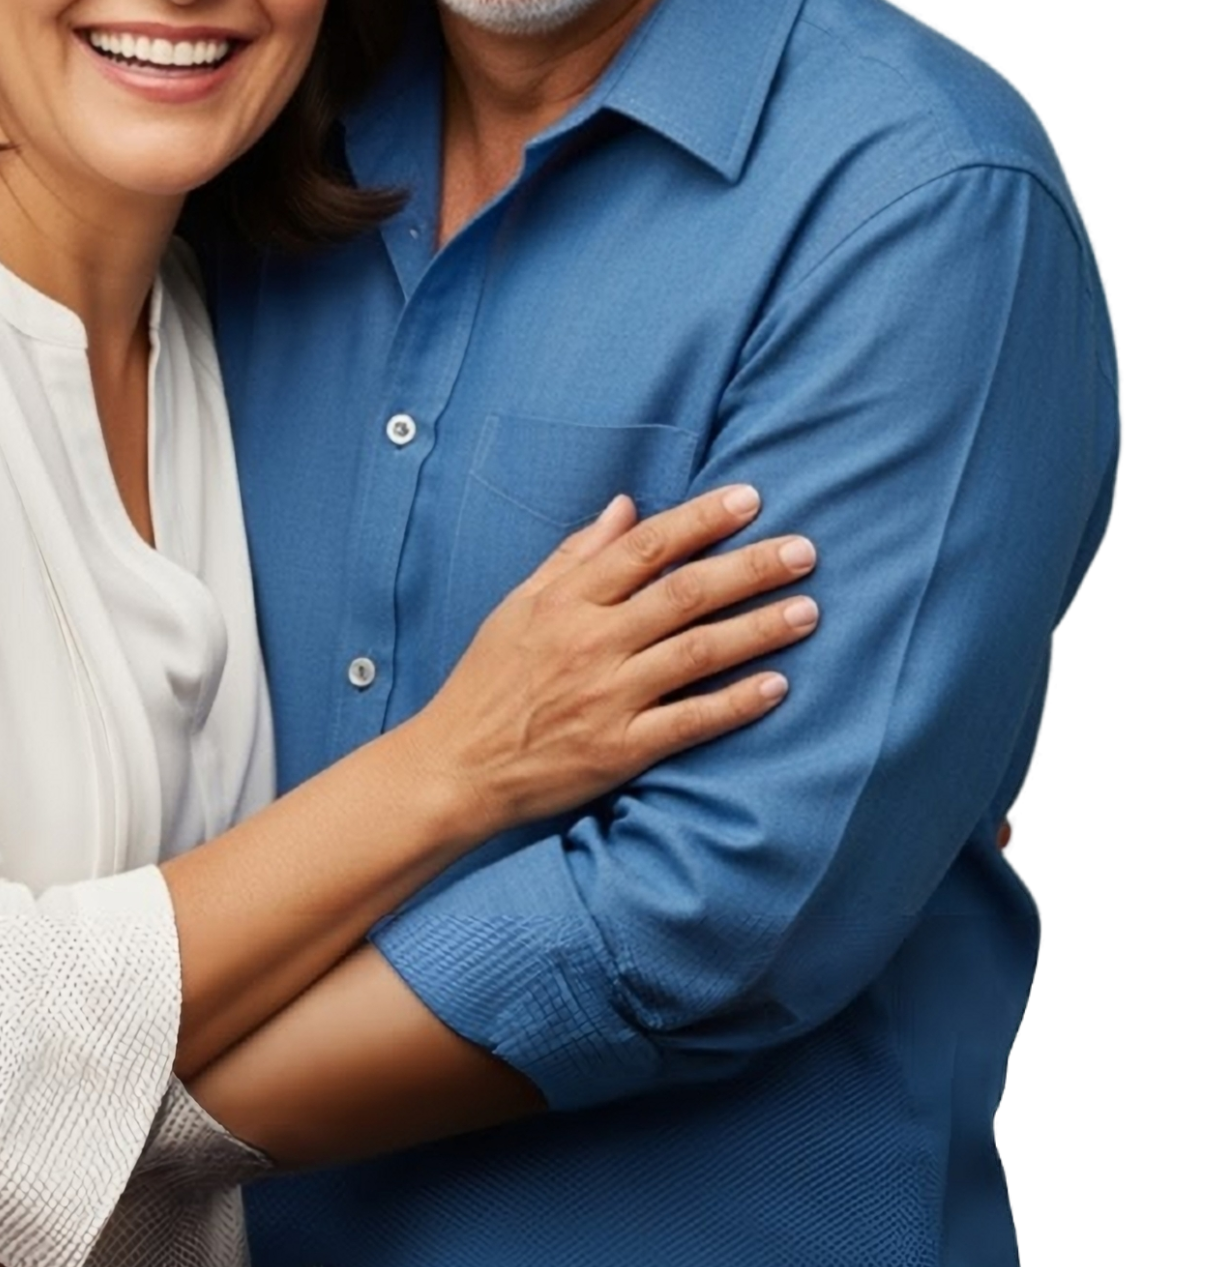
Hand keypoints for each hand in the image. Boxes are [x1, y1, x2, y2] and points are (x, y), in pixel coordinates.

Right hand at [420, 484, 818, 833]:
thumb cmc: (487, 682)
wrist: (456, 766)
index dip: (702, 520)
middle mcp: (591, 642)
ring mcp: (608, 696)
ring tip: (808, 610)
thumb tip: (625, 508)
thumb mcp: (518, 606)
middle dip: (750, 567)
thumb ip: (574, 556)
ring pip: (698, 651)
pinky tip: (778, 686)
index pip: (646, 547)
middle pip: (685, 593)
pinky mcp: (620, 748)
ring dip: (759, 628)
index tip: (750, 499)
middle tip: (804, 550)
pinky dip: (736, 703)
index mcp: (566, 601)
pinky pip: (690, 721)